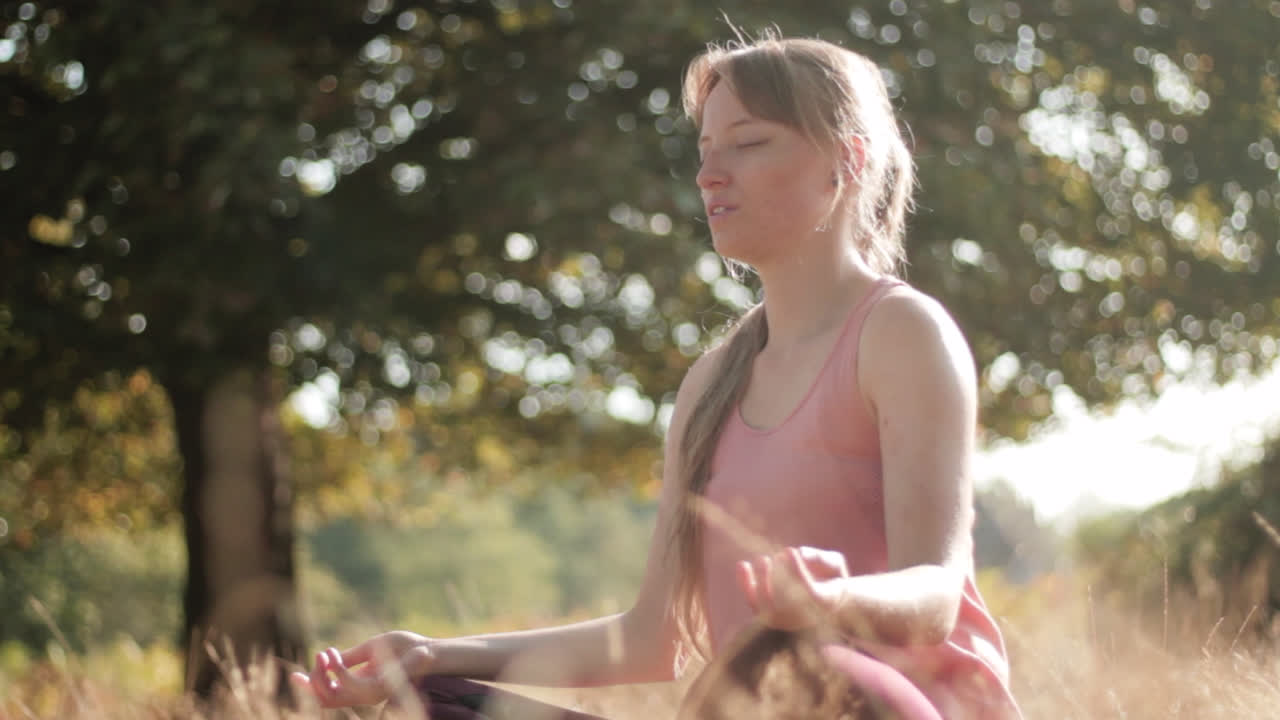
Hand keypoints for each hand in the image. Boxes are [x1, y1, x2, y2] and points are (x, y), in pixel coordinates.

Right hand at [289, 631, 435, 707]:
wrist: (431, 650)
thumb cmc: (406, 648)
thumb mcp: (372, 648)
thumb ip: (351, 657)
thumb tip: (326, 658)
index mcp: (361, 686)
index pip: (330, 694)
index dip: (311, 688)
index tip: (294, 676)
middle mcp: (364, 694)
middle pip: (327, 699)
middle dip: (313, 683)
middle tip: (313, 660)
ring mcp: (370, 694)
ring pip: (333, 695)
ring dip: (323, 674)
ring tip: (324, 653)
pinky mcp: (378, 688)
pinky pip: (348, 685)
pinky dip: (336, 670)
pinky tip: (334, 655)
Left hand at [736, 546, 848, 630]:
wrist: (825, 603)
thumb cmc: (831, 578)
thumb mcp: (835, 565)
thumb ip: (823, 559)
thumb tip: (801, 554)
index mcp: (823, 604)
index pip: (808, 593)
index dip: (796, 571)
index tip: (789, 550)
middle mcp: (803, 617)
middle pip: (784, 604)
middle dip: (775, 579)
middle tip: (772, 557)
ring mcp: (784, 619)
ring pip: (767, 607)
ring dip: (760, 582)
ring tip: (762, 559)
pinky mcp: (768, 615)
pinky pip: (754, 603)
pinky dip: (746, 585)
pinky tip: (742, 565)